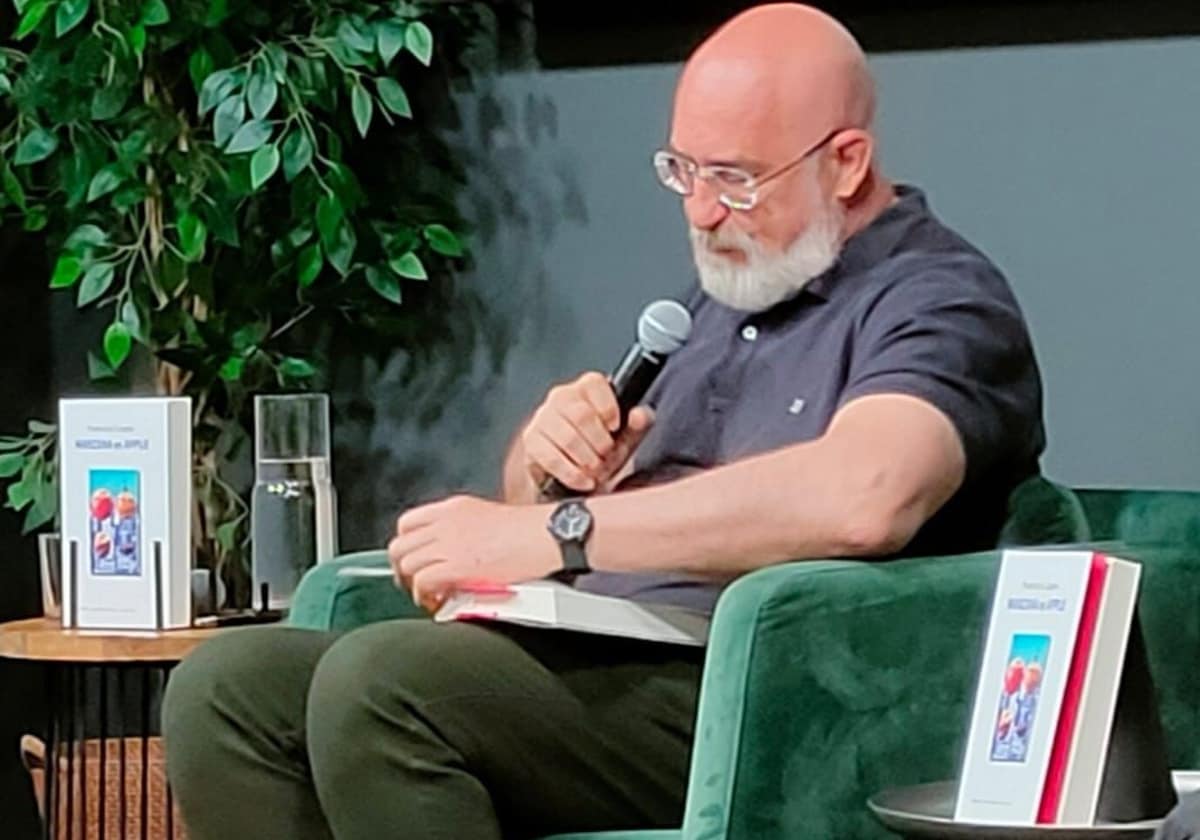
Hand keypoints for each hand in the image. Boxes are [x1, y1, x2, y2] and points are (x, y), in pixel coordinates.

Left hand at [387, 495, 558, 612]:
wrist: (546, 535)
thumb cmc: (531, 530)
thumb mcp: (489, 517)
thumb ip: (466, 530)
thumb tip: (456, 552)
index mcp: (454, 508)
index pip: (408, 523)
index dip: (406, 546)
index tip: (413, 560)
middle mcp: (445, 522)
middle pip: (400, 545)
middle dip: (402, 568)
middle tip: (413, 583)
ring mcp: (449, 543)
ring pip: (407, 564)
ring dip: (412, 584)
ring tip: (428, 595)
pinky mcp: (456, 565)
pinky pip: (422, 581)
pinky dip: (424, 594)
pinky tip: (437, 600)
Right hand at [521, 371, 654, 492]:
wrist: (573, 475)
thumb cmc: (599, 449)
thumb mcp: (625, 437)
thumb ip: (637, 425)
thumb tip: (640, 414)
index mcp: (586, 388)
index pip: (594, 383)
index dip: (608, 408)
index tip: (615, 428)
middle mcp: (561, 397)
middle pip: (581, 414)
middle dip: (599, 443)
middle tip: (606, 457)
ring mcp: (543, 417)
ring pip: (566, 437)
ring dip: (586, 460)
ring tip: (596, 470)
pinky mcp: (531, 440)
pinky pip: (550, 457)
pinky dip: (572, 473)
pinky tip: (584, 480)